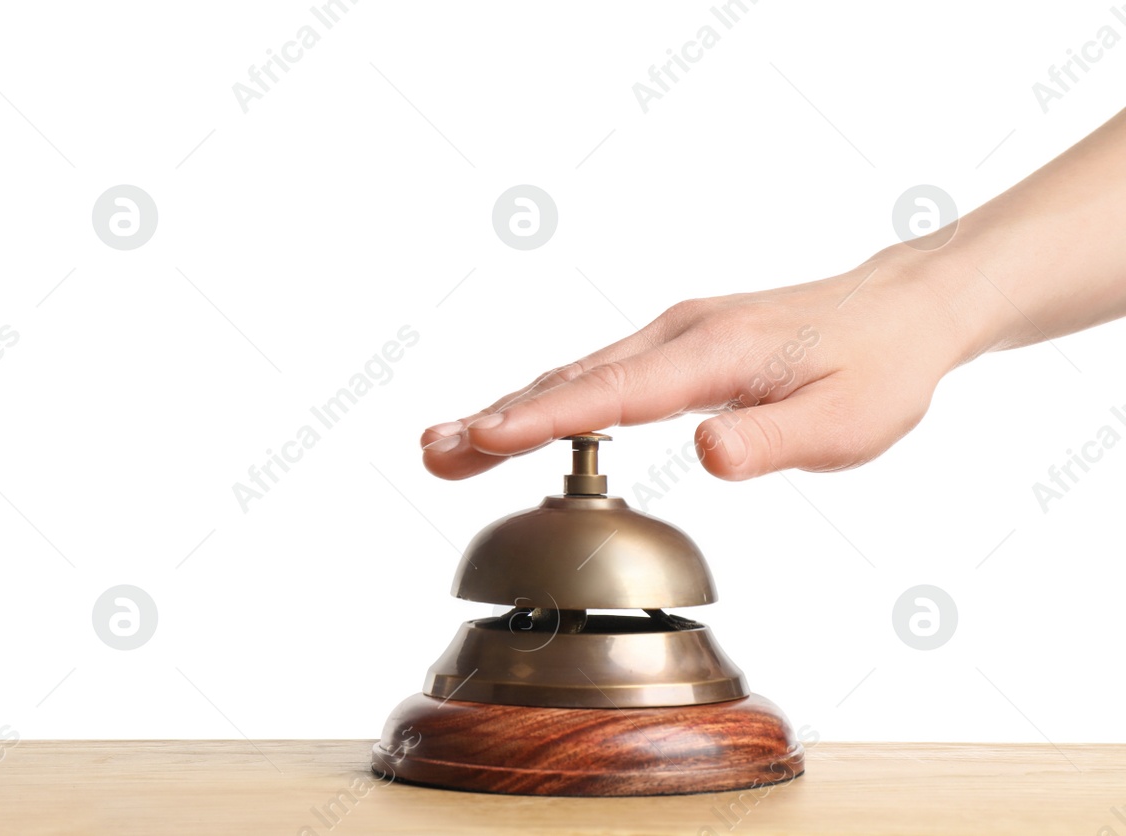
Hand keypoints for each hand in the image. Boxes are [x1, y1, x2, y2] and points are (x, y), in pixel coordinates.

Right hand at [420, 248, 984, 481]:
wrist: (902, 309)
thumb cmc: (877, 368)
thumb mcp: (847, 423)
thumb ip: (772, 443)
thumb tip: (705, 457)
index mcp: (712, 353)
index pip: (612, 393)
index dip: (543, 420)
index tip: (483, 439)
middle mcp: (678, 335)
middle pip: (571, 380)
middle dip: (497, 418)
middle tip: (434, 451)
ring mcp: (672, 336)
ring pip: (575, 376)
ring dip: (509, 410)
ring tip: (446, 446)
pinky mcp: (674, 347)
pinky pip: (596, 376)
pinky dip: (546, 401)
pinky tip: (514, 424)